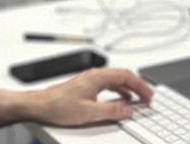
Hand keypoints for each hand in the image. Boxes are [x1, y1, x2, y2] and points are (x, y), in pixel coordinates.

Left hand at [32, 68, 153, 126]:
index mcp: (97, 77)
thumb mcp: (89, 112)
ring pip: (115, 80)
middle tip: (148, 98)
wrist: (40, 105)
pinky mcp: (85, 87)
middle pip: (122, 76)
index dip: (140, 85)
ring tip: (138, 100)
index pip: (126, 76)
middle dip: (137, 86)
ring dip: (128, 89)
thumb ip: (111, 111)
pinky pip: (107, 85)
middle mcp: (94, 75)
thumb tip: (128, 110)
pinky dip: (118, 91)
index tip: (149, 95)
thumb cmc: (58, 106)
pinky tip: (120, 100)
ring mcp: (90, 80)